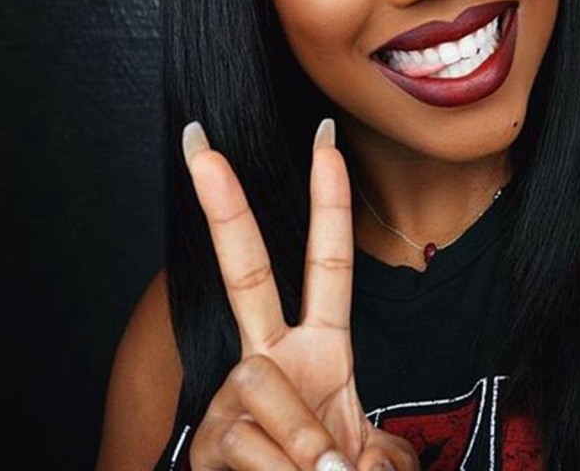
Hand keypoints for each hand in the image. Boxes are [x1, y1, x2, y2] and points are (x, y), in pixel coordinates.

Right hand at [182, 118, 418, 470]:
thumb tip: (342, 466)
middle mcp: (270, 355)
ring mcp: (234, 393)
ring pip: (263, 385)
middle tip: (200, 146)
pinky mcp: (207, 439)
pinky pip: (250, 444)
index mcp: (320, 346)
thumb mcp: (369, 459)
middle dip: (226, 208)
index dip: (329, 201)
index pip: (327, 261)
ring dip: (304, 442)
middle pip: (246, 271)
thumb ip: (380, 456)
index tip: (327, 141)